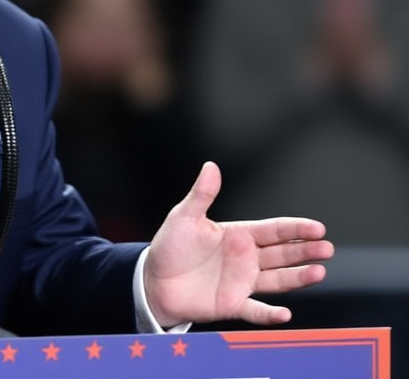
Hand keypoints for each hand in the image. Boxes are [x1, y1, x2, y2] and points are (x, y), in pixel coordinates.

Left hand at [143, 162, 332, 327]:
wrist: (154, 280)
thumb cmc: (170, 247)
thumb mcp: (184, 217)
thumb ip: (202, 195)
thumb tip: (211, 166)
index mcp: (238, 235)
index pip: (273, 230)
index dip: (296, 228)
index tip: (318, 228)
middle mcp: (246, 259)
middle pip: (283, 253)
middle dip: (305, 250)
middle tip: (327, 249)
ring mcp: (242, 282)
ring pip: (278, 280)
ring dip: (298, 278)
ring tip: (319, 272)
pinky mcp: (232, 304)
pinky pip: (255, 311)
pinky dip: (270, 314)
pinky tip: (284, 313)